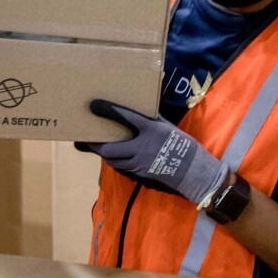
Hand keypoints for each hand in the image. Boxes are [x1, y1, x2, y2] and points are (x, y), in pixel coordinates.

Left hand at [74, 99, 227, 204]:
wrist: (192, 170)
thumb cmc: (181, 144)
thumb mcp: (166, 127)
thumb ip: (150, 119)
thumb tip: (137, 110)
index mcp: (151, 130)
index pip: (126, 117)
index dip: (109, 110)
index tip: (94, 105)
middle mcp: (142, 147)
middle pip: (110, 147)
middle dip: (95, 143)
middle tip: (85, 137)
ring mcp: (139, 162)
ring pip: (113, 159)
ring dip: (102, 152)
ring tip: (93, 145)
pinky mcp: (139, 173)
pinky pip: (121, 166)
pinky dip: (113, 160)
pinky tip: (111, 156)